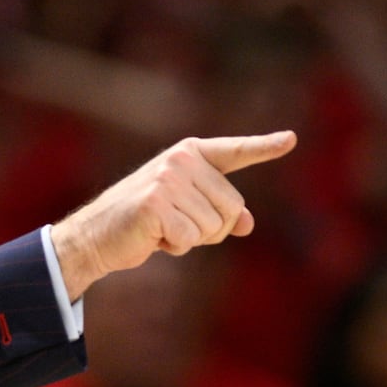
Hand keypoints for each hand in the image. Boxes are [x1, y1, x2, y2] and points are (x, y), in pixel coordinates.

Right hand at [51, 131, 295, 300]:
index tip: (291, 140)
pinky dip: (174, 247)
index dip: (264, 147)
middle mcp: (181, 160)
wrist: (94, 236)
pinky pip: (189, 238)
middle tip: (176, 225)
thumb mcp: (185, 214)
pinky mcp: (155, 203)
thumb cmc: (143, 224)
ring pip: (214, 227)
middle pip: (233, 208)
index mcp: (190, 154)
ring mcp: (167, 179)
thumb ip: (218, 213)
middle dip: (211, 229)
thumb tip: (248, 224)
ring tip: (161, 229)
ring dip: (190, 239)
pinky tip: (152, 236)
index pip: (235, 152)